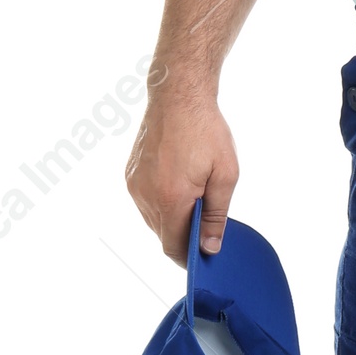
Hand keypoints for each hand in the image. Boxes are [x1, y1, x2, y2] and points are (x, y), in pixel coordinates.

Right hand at [126, 76, 238, 262]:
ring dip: (173, 218)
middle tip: (208, 224)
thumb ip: (216, 216)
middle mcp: (145, 196)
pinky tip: (180, 185)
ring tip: (195, 198)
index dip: (188, 258)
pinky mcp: (130, 175)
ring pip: (153, 219)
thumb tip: (209, 247)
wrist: (177, 96)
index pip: (173, 247)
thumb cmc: (206, 131)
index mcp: (170, 199)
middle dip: (184, 235)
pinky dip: (162, 203)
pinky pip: (146, 201)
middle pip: (163, 234)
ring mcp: (134, 185)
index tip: (204, 258)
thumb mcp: (225, 175)